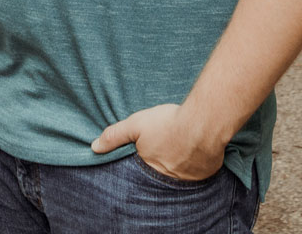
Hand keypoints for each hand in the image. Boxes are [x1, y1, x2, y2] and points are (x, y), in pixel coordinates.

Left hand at [91, 103, 225, 181]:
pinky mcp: (207, 172)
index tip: (147, 153)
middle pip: (162, 174)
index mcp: (150, 169)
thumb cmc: (169, 123)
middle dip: (162, 164)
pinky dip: (196, 163)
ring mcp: (189, 178)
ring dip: (179, 164)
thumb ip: (115, 136)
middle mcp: (169, 179)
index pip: (142, 172)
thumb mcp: (136, 124)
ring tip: (179, 149)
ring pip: (181, 174)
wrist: (203, 124)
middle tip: (165, 151)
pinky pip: (199, 171)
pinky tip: (196, 150)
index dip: (144, 161)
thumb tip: (94, 147)